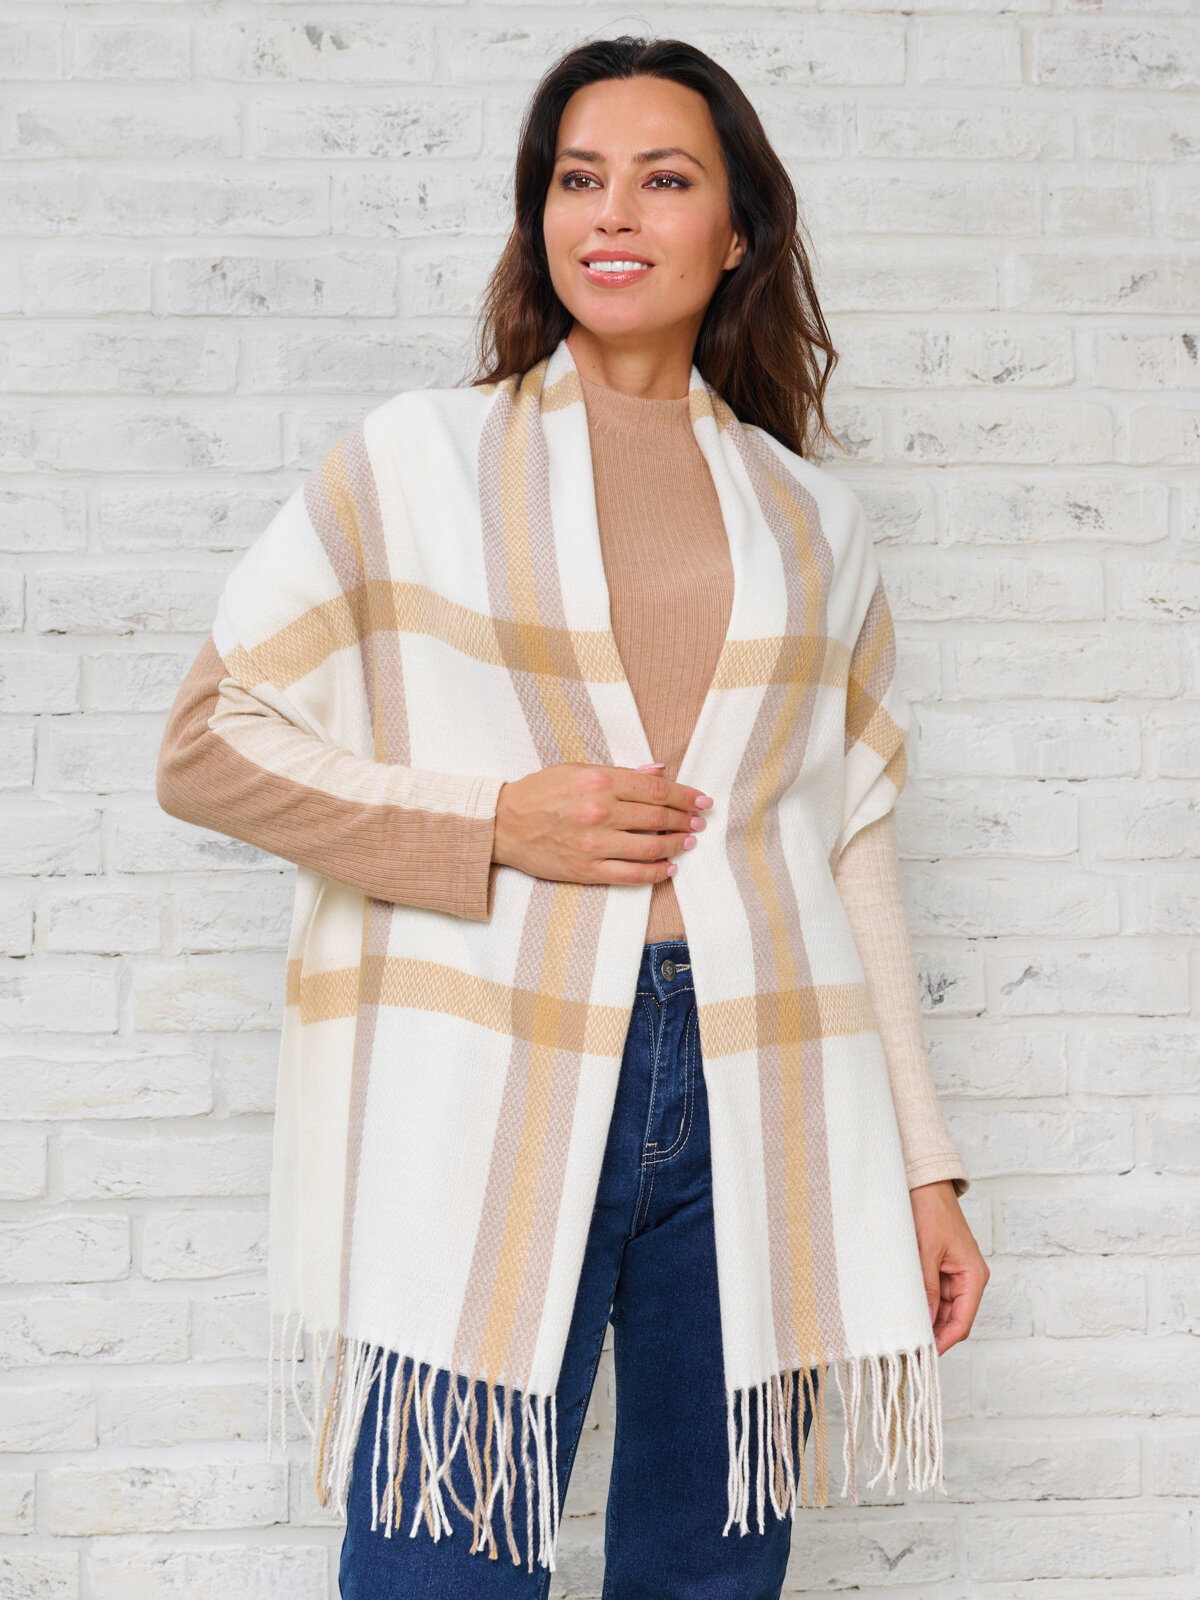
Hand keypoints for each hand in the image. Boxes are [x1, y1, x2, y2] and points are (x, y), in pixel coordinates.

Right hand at [492, 760, 712, 886]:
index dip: (685, 796)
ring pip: (649, 848)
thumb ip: (621, 772)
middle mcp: (599, 811)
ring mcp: (594, 844)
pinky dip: (654, 873)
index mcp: (599, 781)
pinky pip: (630, 875)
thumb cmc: (540, 792)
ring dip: (675, 846)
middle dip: (684, 820)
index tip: (702, 801)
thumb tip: (658, 772)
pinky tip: (667, 869)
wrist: (503, 823)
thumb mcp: (578, 769)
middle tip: (699, 823)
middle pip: (657, 818)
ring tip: (687, 843)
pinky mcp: (586, 869)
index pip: (656, 790)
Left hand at [910, 1180, 988, 1354]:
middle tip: (910, 1351)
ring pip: (942, 1309)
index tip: (926, 1356)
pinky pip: (934, 1294)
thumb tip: (926, 1321)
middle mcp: (968, 1279)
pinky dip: (923, 1304)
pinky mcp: (941, 1268)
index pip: (962, 1321)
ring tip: (905, 1335)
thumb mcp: (927, 1252)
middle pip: (953, 1319)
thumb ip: (928, 1288)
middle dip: (933, 1334)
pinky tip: (906, 1313)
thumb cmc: (930, 1211)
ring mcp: (955, 1274)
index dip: (945, 1341)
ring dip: (926, 1320)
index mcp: (974, 1276)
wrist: (925, 1184)